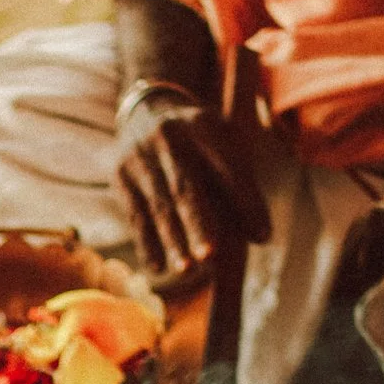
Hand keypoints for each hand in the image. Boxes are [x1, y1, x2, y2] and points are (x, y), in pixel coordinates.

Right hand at [113, 92, 270, 290]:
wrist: (148, 114)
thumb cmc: (201, 142)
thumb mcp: (226, 144)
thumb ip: (243, 185)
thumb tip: (260, 237)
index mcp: (204, 124)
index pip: (228, 165)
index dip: (246, 201)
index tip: (262, 237)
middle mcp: (168, 136)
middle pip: (185, 185)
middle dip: (198, 222)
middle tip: (211, 256)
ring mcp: (140, 155)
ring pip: (158, 204)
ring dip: (172, 240)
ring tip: (187, 270)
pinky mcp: (121, 175)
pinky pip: (136, 215)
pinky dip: (147, 244)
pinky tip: (157, 269)